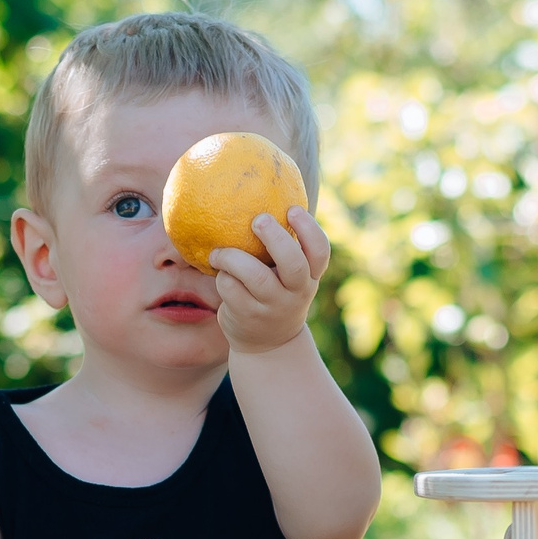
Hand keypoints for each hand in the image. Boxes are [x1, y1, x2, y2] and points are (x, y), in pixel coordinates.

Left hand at [208, 206, 329, 354]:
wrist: (268, 345)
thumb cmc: (276, 293)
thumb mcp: (288, 276)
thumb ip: (283, 247)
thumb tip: (258, 193)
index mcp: (310, 276)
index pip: (320, 251)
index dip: (308, 230)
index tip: (292, 209)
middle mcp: (297, 292)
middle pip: (294, 264)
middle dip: (276, 239)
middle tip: (258, 219)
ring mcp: (273, 306)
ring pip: (256, 277)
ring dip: (234, 259)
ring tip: (219, 251)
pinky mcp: (249, 317)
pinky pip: (231, 290)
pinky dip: (222, 278)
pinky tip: (217, 273)